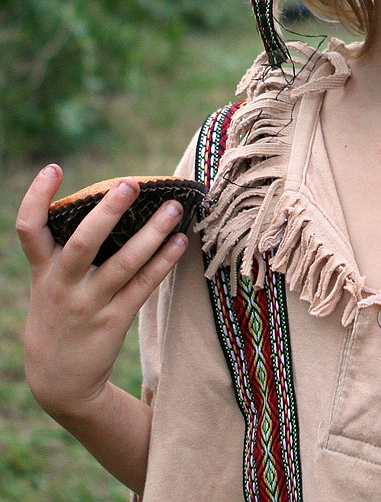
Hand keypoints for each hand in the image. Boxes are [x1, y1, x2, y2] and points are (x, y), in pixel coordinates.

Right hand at [16, 165, 188, 423]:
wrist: (59, 383)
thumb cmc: (60, 315)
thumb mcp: (50, 283)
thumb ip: (66, 250)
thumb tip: (109, 201)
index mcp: (43, 270)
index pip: (29, 228)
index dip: (37, 196)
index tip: (54, 168)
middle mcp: (63, 285)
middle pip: (83, 243)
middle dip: (107, 213)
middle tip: (130, 184)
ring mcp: (89, 305)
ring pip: (123, 264)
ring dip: (152, 233)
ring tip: (174, 208)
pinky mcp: (113, 322)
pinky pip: (143, 286)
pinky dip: (163, 262)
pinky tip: (181, 242)